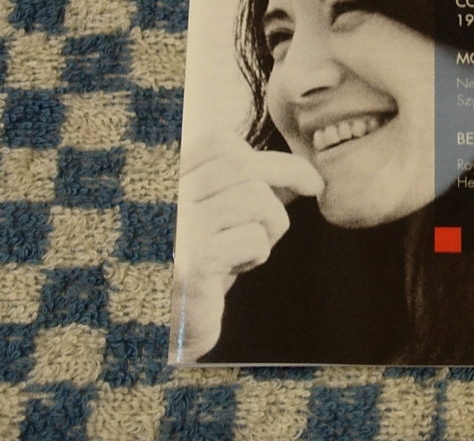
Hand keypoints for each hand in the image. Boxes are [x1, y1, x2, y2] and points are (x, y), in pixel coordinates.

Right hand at [172, 132, 323, 361]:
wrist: (159, 330)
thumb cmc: (194, 269)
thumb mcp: (222, 220)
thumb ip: (251, 189)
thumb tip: (300, 171)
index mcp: (162, 179)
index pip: (218, 143)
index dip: (267, 155)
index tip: (301, 175)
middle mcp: (162, 197)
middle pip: (240, 165)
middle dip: (289, 173)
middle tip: (314, 187)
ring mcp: (174, 228)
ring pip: (254, 198)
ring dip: (271, 223)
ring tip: (250, 248)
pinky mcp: (192, 263)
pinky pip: (252, 239)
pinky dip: (256, 253)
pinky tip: (232, 270)